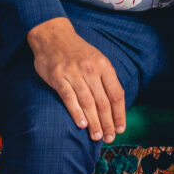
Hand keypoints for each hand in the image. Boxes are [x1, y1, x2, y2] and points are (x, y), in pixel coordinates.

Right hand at [28, 17, 125, 139]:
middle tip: (109, 137)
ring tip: (97, 136)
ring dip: (94, 122)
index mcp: (104, 66)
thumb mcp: (97, 59)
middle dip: (108, 123)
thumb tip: (115, 105)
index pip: (116, 94)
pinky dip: (76, 112)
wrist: (53, 35)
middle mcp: (91, 69)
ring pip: (88, 102)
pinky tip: (81, 124)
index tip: (121, 128)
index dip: (120, 114)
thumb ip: (106, 79)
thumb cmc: (77, 52)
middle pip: (103, 101)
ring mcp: (74, 73)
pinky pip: (69, 97)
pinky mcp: (58, 77)